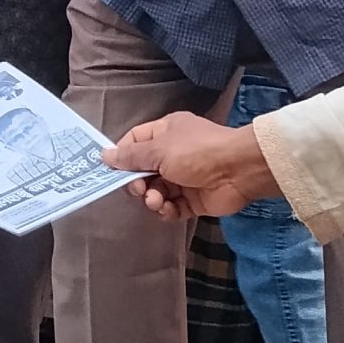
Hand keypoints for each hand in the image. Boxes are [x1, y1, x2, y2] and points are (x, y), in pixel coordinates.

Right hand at [105, 112, 279, 219]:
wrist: (238, 171)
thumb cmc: (197, 152)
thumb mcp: (159, 150)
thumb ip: (131, 156)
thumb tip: (105, 155)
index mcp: (166, 132)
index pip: (135, 142)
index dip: (122, 157)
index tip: (112, 172)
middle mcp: (173, 153)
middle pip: (143, 171)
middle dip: (137, 183)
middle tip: (139, 190)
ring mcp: (184, 178)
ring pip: (156, 192)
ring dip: (152, 199)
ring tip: (157, 201)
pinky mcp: (193, 200)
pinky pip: (171, 207)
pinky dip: (167, 211)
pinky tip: (168, 210)